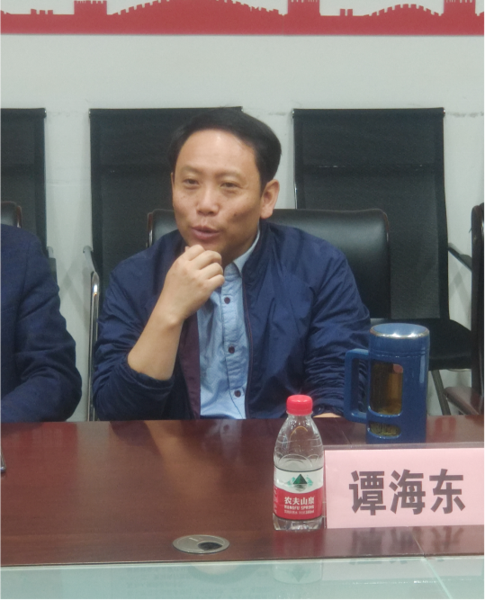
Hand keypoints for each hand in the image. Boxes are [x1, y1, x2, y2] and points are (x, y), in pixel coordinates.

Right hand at [127, 245, 223, 379]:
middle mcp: (190, 267)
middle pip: (210, 254)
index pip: (198, 247)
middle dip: (217, 258)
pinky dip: (220, 281)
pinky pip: (220, 278)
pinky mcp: (206, 288)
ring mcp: (198, 278)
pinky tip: (216, 284)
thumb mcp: (174, 271)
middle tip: (216, 265)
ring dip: (219, 271)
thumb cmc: (172, 290)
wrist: (171, 308)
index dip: (204, 252)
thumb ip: (183, 260)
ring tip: (215, 277)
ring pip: (217, 267)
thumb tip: (190, 248)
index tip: (206, 259)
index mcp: (181, 262)